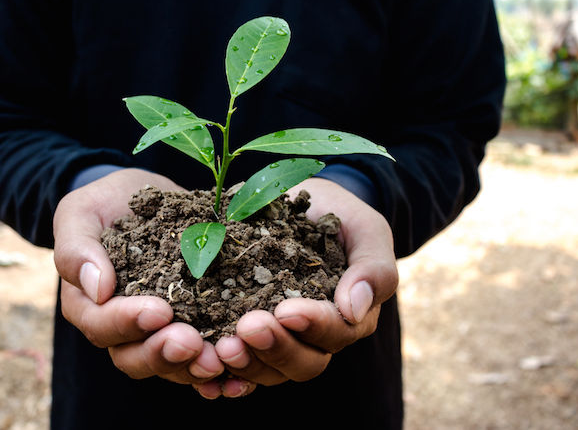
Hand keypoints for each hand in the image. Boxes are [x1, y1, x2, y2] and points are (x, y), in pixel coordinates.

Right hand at [53, 168, 223, 385]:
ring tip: (219, 358)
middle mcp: (120, 327)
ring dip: (193, 366)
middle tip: (192, 342)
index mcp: (88, 305)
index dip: (129, 322)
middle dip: (164, 353)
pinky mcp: (191, 325)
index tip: (160, 310)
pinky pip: (200, 355)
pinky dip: (218, 366)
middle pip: (134, 357)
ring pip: (170, 364)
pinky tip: (237, 367)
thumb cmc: (104, 204)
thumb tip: (98, 289)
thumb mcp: (80, 213)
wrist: (141, 198)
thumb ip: (77, 249)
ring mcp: (156, 331)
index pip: (101, 325)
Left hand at [212, 177, 397, 391]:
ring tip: (220, 347)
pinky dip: (221, 375)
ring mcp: (278, 340)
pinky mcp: (244, 335)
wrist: (299, 203)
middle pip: (301, 363)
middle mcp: (314, 338)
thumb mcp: (366, 230)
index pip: (336, 333)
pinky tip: (205, 373)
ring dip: (245, 363)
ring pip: (266, 370)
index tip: (287, 310)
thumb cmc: (339, 216)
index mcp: (348, 317)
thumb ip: (373, 267)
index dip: (312, 326)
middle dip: (274, 348)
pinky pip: (236, 366)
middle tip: (247, 328)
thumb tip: (354, 310)